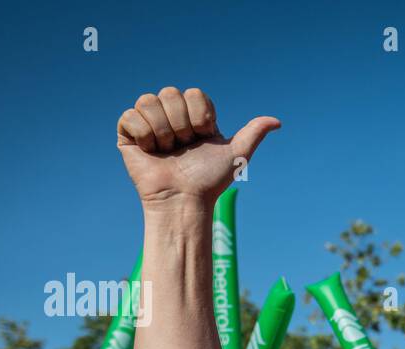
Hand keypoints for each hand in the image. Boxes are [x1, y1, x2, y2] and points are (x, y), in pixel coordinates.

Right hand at [116, 87, 279, 207]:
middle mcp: (171, 115)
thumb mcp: (237, 155)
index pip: (194, 94)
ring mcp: (148, 123)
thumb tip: (277, 121)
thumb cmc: (210, 181)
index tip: (204, 138)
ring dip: (163, 130)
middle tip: (184, 147)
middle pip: (170, 93)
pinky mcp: (128, 134)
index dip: (201, 116)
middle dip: (182, 124)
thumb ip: (253, 133)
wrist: (185, 199)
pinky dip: (143, 134)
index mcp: (193, 115)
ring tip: (168, 151)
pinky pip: (130, 115)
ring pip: (149, 100)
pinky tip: (151, 150)